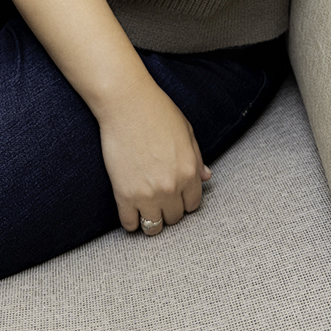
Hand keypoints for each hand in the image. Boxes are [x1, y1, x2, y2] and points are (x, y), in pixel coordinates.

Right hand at [98, 76, 211, 235]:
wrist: (126, 103)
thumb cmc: (157, 112)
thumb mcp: (186, 132)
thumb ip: (197, 158)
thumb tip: (206, 177)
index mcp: (190, 171)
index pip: (193, 204)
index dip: (184, 200)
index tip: (175, 194)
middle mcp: (172, 186)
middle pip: (174, 217)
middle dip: (168, 209)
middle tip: (159, 197)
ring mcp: (148, 193)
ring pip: (154, 227)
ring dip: (151, 219)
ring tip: (145, 208)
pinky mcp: (124, 194)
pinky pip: (129, 224)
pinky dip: (130, 221)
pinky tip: (130, 208)